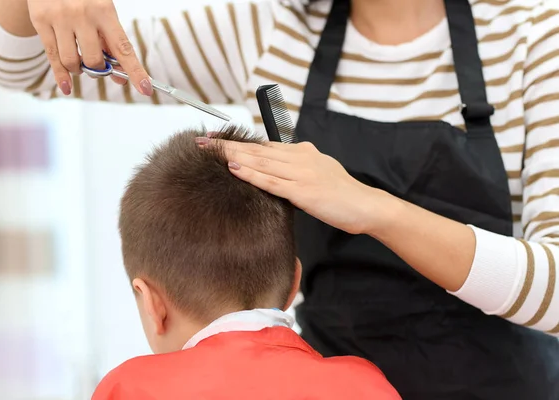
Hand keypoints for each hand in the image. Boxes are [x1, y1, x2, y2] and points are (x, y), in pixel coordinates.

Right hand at [27, 0, 151, 95]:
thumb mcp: (102, 11)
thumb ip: (111, 41)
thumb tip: (121, 77)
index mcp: (104, 10)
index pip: (123, 48)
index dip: (135, 71)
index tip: (146, 89)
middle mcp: (82, 14)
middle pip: (94, 61)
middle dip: (98, 69)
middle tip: (98, 65)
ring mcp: (59, 18)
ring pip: (72, 62)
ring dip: (79, 70)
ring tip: (80, 62)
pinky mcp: (40, 20)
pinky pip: (52, 57)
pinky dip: (61, 76)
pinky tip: (66, 87)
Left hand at [199, 136, 387, 234]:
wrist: (365, 206)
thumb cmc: (341, 193)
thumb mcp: (319, 171)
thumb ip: (298, 165)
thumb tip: (278, 165)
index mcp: (302, 152)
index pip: (263, 145)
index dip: (237, 141)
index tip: (214, 138)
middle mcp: (299, 158)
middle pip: (256, 149)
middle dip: (227, 144)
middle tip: (202, 141)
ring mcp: (300, 174)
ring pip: (260, 162)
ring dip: (232, 155)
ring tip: (209, 151)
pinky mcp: (303, 192)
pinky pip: (271, 182)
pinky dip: (251, 174)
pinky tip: (234, 168)